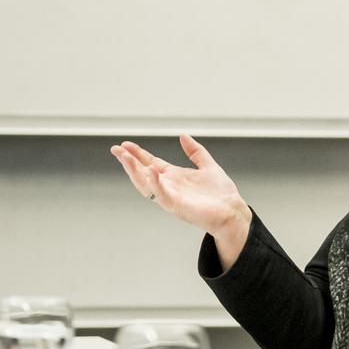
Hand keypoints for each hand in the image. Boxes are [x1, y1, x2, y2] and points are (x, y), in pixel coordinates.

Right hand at [110, 135, 251, 269]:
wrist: (232, 211)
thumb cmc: (221, 194)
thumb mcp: (208, 165)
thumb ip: (195, 152)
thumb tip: (183, 136)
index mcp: (175, 177)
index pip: (151, 163)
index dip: (138, 154)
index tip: (125, 144)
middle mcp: (169, 186)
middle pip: (143, 173)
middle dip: (129, 162)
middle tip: (116, 149)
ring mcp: (171, 197)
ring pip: (146, 184)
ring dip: (134, 171)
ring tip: (125, 157)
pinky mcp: (176, 206)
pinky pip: (162, 195)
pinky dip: (155, 184)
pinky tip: (150, 171)